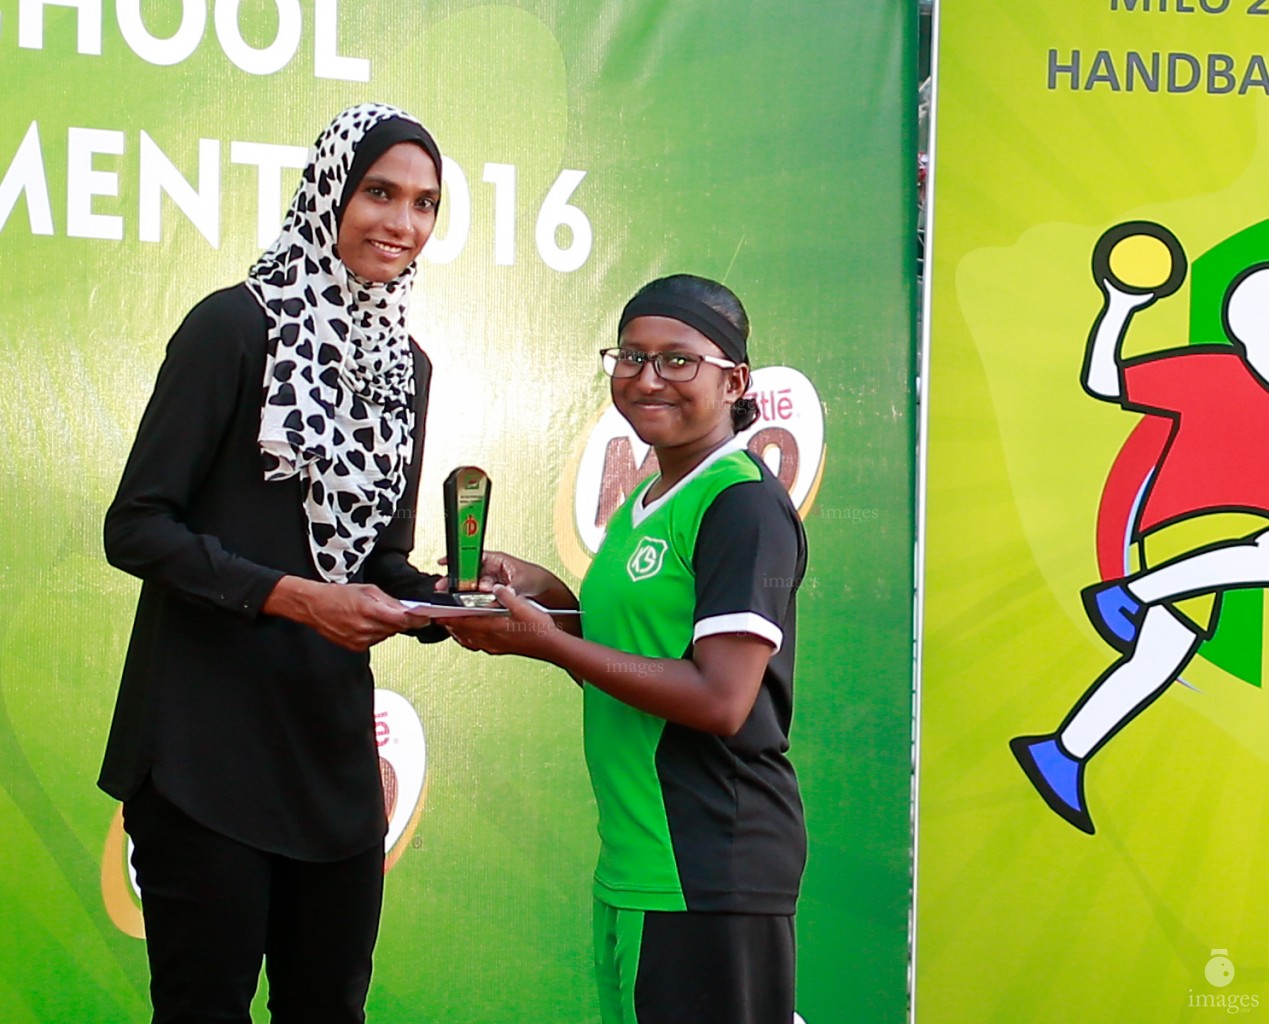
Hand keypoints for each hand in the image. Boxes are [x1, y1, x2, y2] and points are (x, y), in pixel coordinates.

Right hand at [262, 576, 414, 651]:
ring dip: (386, 626)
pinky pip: (375, 640)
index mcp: (369, 610)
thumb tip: (406, 608)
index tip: (425, 618)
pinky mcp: (355, 647)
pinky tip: (365, 623)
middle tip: (393, 610)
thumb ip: (389, 600)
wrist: (313, 606)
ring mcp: (360, 640)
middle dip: (399, 620)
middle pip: (395, 628)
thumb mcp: (367, 589)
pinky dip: (376, 632)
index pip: (402, 620)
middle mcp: (365, 628)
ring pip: (386, 635)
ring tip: (372, 614)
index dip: (416, 620)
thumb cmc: (337, 595)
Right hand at [437, 551, 563, 598]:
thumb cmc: (537, 579)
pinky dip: (473, 602)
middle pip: (467, 573)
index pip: (471, 555)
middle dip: (456, 581)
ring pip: (471, 587)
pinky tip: (471, 606)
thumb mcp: (521, 583)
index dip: (456, 559)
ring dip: (465, 594)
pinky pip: (478, 597)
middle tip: (445, 588)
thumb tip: (497, 594)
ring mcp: (490, 582)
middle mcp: (490, 570)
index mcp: (495, 560)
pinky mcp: (491, 594)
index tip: (443, 563)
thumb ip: (508, 590)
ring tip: (460, 599)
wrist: (546, 592)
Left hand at [444, 585, 560, 656]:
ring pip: (468, 640)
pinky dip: (469, 639)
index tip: (435, 614)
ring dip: (458, 633)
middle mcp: (490, 639)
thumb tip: (495, 587)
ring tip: (452, 625)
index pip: (462, 623)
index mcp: (492, 627)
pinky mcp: (500, 649)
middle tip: (440, 618)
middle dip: (449, 625)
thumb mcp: (523, 605)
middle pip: (461, 633)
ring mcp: (494, 646)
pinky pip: (477, 645)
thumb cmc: (538, 629)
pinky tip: (472, 636)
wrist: (550, 645)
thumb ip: (506, 595)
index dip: (446, 618)